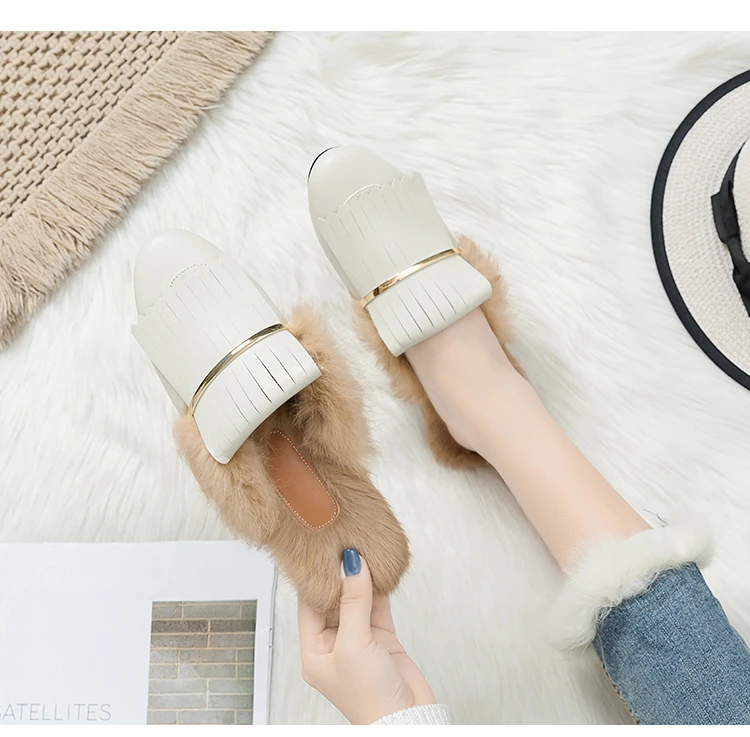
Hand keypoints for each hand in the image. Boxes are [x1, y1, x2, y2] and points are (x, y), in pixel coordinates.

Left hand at [297, 549, 435, 723]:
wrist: (408, 720)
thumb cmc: (370, 699)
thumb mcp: (354, 644)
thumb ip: (353, 601)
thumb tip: (351, 565)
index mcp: (314, 652)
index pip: (308, 605)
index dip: (315, 578)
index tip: (321, 552)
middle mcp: (335, 644)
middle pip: (333, 599)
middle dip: (340, 575)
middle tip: (344, 546)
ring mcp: (359, 640)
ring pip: (356, 600)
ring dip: (361, 579)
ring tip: (363, 551)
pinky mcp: (381, 638)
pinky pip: (376, 606)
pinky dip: (379, 589)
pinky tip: (380, 571)